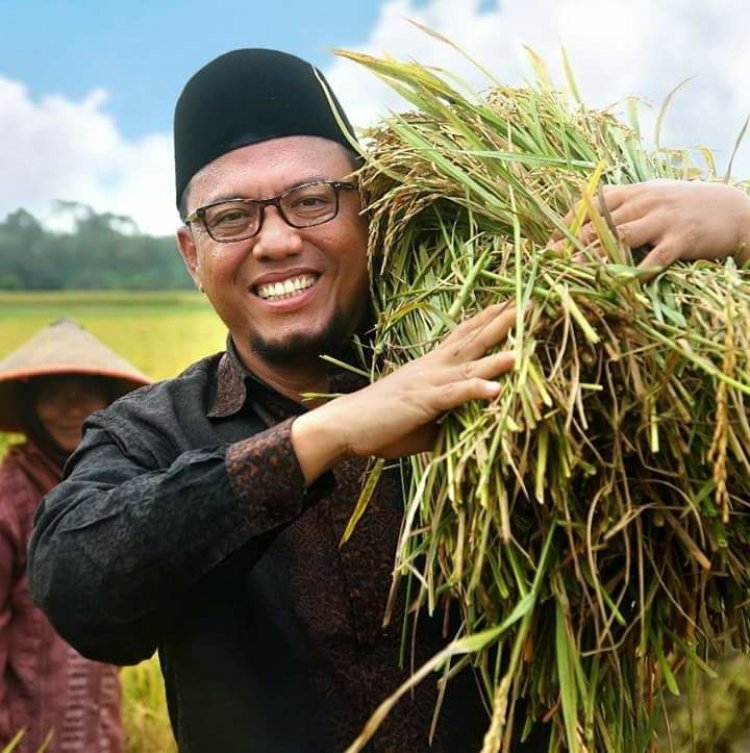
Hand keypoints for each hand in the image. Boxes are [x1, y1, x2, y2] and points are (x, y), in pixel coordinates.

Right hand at [291, 303, 516, 482]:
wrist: (345, 424)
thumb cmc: (382, 422)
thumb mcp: (423, 417)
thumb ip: (449, 414)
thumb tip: (471, 421)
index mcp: (432, 366)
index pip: (465, 335)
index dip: (489, 318)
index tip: (513, 302)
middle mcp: (433, 367)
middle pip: (473, 339)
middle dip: (503, 322)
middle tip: (531, 302)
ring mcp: (428, 382)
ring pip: (469, 364)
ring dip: (497, 354)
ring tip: (525, 345)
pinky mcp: (423, 402)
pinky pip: (454, 395)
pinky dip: (476, 390)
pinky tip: (497, 388)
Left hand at [550, 179, 749, 272]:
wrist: (735, 210)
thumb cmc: (687, 207)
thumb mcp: (653, 196)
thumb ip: (623, 203)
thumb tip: (589, 209)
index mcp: (634, 192)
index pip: (592, 205)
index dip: (568, 224)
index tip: (549, 245)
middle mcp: (645, 202)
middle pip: (600, 224)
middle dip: (572, 244)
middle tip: (550, 263)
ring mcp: (663, 219)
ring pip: (621, 238)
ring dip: (594, 257)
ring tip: (573, 274)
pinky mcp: (682, 238)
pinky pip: (654, 258)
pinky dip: (636, 273)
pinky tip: (620, 287)